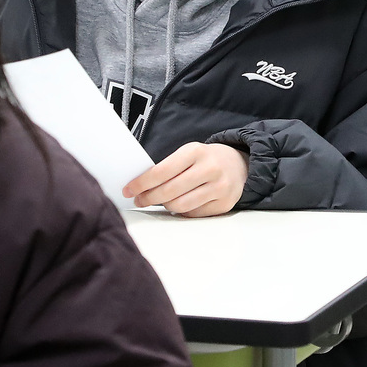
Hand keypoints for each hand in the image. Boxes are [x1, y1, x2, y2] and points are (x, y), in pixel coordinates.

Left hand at [124, 142, 247, 216]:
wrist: (238, 164)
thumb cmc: (205, 159)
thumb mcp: (188, 153)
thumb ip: (168, 167)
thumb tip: (140, 186)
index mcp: (196, 152)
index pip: (162, 171)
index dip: (142, 183)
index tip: (128, 190)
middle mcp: (210, 169)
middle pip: (169, 192)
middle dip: (149, 198)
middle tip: (140, 199)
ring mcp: (220, 188)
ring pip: (180, 206)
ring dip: (165, 205)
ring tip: (161, 200)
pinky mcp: (224, 204)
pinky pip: (193, 214)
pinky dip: (182, 211)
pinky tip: (180, 203)